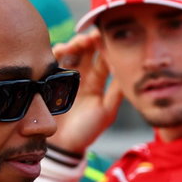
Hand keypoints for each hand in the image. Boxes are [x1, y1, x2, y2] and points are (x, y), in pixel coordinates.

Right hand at [50, 30, 121, 153]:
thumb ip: (117, 92)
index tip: (108, 38)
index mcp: (96, 81)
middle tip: (93, 36)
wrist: (63, 146)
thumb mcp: (107, 111)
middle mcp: (81, 75)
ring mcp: (65, 76)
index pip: (102, 58)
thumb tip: (131, 71)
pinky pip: (52, 62)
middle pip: (86, 51)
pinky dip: (57, 53)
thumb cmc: (87, 131)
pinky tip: (62, 49)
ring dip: (75, 44)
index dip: (105, 48)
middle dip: (89, 41)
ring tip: (79, 42)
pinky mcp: (49, 79)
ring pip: (70, 53)